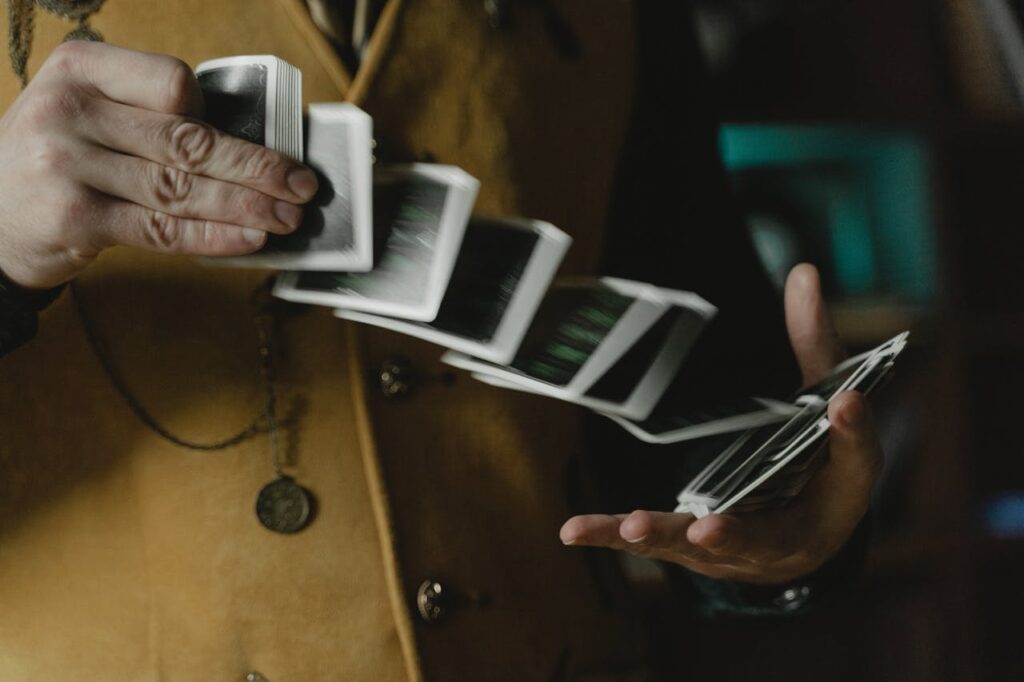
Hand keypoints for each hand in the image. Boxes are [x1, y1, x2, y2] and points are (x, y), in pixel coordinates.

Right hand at [0, 41, 317, 288]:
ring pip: (181, 188)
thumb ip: (148, 116)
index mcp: (80, 69)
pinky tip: (249, 239)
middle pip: (188, 141)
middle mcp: (69, 111)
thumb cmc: (58, 160)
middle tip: (303, 186)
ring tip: (287, 218)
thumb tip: (247, 145)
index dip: (217, 115)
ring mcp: (67, 165)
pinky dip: (213, 236)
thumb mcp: (86, 114)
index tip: (252, 141)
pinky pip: (162, 228)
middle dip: (258, 168)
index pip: (174, 84)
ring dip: (246, 206)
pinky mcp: (74, 218)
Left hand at [559, 264, 882, 584]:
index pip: (853, 463)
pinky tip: (574, 530)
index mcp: (839, 494)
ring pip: (697, 547)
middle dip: (732, 534)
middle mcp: (789, 535)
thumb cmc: (819, 462)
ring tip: (635, 528)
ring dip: (664, 536)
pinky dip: (612, 536)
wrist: (805, 534)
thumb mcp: (827, 404)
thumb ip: (815, 343)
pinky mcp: (693, 547)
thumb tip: (803, 271)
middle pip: (763, 536)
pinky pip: (654, 542)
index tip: (845, 403)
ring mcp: (736, 548)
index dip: (852, 434)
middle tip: (710, 528)